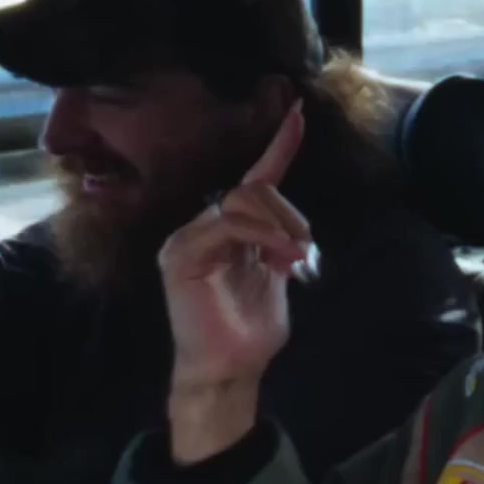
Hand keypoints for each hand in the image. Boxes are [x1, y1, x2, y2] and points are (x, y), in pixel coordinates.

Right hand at [157, 102, 313, 461]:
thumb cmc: (250, 327)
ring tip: (293, 258)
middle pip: (254, 189)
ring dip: (279, 226)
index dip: (278, 148)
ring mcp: (188, 237)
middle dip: (289, 214)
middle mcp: (204, 225)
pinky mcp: (180, 254)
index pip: (255, 180)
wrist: (230, 367)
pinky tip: (276, 256)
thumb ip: (282, 241)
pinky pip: (226, 224)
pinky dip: (258, 234)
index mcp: (228, 228)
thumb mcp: (276, 274)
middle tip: (303, 251)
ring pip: (243, 201)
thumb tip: (296, 225)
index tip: (298, 115)